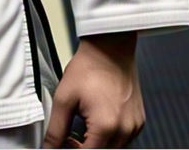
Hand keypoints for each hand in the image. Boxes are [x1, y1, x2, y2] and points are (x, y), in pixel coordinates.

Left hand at [42, 31, 144, 148]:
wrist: (109, 48)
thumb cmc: (89, 67)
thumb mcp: (64, 98)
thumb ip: (56, 129)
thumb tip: (49, 146)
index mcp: (106, 127)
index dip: (72, 149)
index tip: (65, 139)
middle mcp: (125, 130)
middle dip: (85, 146)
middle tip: (73, 131)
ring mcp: (134, 126)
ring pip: (114, 148)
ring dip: (98, 141)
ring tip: (85, 120)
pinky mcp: (139, 121)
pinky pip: (124, 138)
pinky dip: (110, 134)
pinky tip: (99, 117)